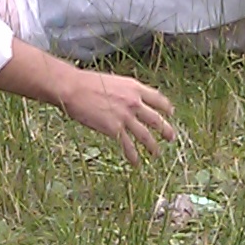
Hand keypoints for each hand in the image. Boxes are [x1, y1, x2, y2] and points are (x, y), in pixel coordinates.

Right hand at [57, 70, 181, 162]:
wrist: (74, 88)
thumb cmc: (87, 82)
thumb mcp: (113, 81)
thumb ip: (124, 92)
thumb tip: (126, 101)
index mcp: (134, 87)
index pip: (157, 98)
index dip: (166, 107)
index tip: (170, 112)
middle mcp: (134, 102)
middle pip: (156, 119)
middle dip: (166, 130)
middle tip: (171, 137)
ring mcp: (125, 116)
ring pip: (145, 135)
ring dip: (152, 146)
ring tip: (157, 154)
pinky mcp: (115, 129)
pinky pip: (128, 145)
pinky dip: (133, 156)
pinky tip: (136, 163)